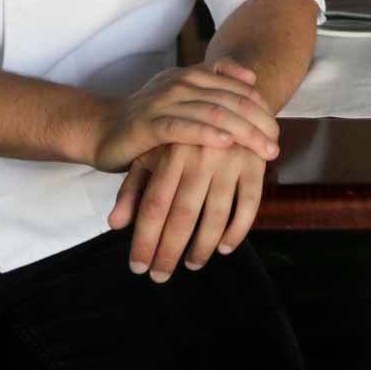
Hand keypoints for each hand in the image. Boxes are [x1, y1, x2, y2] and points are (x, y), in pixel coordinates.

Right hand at [90, 58, 276, 172]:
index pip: (237, 88)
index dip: (261, 108)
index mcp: (192, 76)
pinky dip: (206, 134)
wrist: (101, 129)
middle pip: (231, 100)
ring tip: (264, 150)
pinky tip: (226, 144)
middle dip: (259, 123)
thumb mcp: (184, 101)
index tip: (278, 130)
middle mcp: (180, 83)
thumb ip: (215, 88)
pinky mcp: (147, 124)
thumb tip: (253, 78)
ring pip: (213, 113)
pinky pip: (182, 127)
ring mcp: (163, 101)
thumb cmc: (150, 121)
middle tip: (277, 145)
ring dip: (243, 132)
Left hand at [109, 141, 266, 281]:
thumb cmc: (182, 134)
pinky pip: (249, 205)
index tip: (138, 267)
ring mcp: (230, 160)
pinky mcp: (255, 163)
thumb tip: (114, 224)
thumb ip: (132, 188)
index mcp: (170, 152)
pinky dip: (238, 230)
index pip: (154, 205)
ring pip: (216, 214)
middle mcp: (200, 156)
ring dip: (203, 246)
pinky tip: (224, 247)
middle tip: (159, 276)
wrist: (228, 94)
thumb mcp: (153, 153)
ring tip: (191, 264)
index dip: (145, 239)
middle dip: (169, 251)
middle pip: (182, 214)